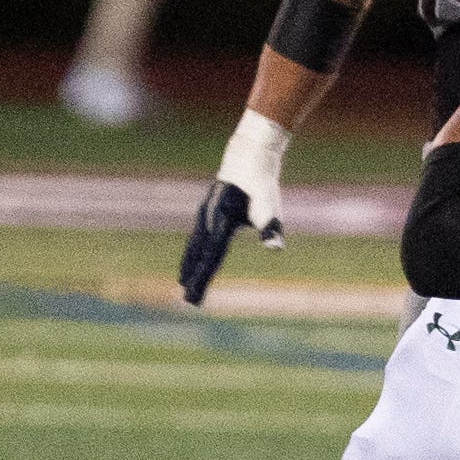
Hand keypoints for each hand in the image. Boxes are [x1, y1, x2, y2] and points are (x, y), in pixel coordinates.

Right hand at [178, 111, 291, 304]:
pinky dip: (191, 252)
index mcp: (220, 222)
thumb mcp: (269, 207)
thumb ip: (270, 228)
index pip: (211, 258)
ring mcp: (204, 216)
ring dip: (188, 266)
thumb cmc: (262, 185)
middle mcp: (207, 220)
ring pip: (194, 246)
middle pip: (199, 256)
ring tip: (183, 284)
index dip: (203, 279)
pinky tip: (190, 259)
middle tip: (188, 301)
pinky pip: (196, 238)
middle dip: (194, 278)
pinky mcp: (206, 213)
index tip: (195, 297)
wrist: (248, 158)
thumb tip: (276, 248)